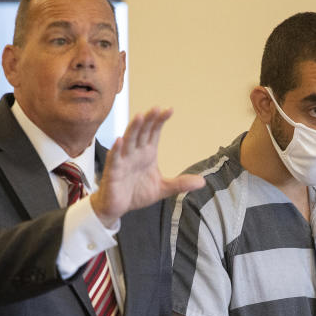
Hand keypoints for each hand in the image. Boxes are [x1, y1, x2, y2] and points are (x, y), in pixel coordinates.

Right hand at [90, 108, 203, 225]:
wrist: (118, 207)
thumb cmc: (137, 193)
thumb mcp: (163, 188)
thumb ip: (180, 184)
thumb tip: (202, 182)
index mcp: (148, 153)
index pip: (154, 133)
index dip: (160, 121)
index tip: (170, 110)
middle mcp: (135, 153)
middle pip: (142, 132)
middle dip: (149, 120)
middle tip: (156, 108)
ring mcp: (123, 160)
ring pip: (128, 141)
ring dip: (133, 128)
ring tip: (140, 116)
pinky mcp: (113, 171)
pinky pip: (114, 158)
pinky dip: (116, 149)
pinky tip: (119, 140)